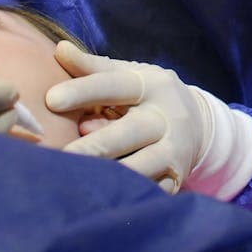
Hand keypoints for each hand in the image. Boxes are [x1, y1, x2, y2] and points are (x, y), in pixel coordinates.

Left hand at [46, 41, 251, 197]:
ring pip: (142, 166)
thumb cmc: (147, 98)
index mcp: (153, 85)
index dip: (85, 91)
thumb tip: (60, 49)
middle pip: (131, 131)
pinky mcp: (175, 179)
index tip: (51, 99)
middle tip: (63, 154)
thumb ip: (94, 68)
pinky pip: (151, 191)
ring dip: (111, 175)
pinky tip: (100, 202)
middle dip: (97, 146)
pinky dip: (127, 197)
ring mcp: (174, 150)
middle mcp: (167, 117)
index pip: (116, 85)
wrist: (199, 125)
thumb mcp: (129, 76)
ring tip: (77, 183)